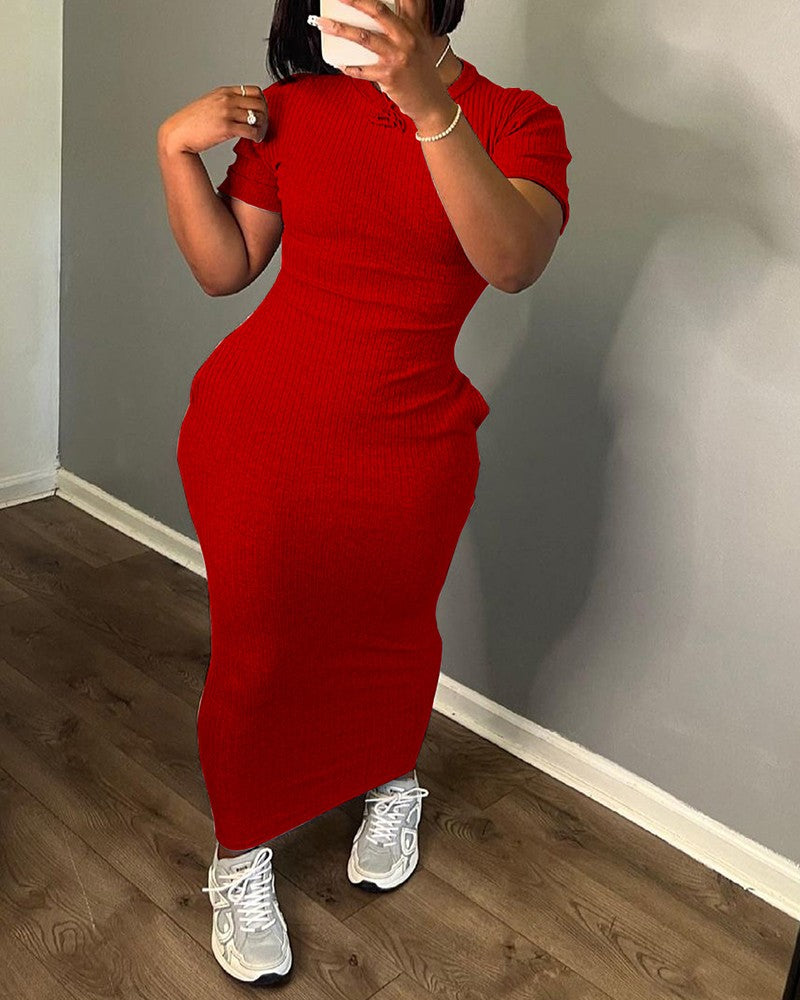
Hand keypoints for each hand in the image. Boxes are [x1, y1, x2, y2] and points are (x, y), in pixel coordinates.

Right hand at [157, 85, 268, 154]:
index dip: (262, 103)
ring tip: (259, 135)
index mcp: (224, 91)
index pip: (255, 91)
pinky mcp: (226, 127)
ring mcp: (226, 112)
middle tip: (263, 127)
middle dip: (265, 116)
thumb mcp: (210, 105)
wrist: (178, 134)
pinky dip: (257, 136)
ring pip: (258, 116)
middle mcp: (226, 99)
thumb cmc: (192, 123)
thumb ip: (225, 103)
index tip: (260, 114)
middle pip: (260, 103)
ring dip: (263, 127)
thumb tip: (241, 110)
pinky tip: (255, 141)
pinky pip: (251, 130)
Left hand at [311, 0, 450, 124]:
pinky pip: (362, 70)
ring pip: (363, 37)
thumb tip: (380, 10)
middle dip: (355, 1)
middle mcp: (406, 38)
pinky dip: (348, 67)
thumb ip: (405, 22)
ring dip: (340, 29)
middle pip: (378, 12)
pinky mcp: (389, 76)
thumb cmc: (422, 73)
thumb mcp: (419, 42)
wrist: (431, 103)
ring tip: (323, 24)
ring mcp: (397, 57)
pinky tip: (339, 63)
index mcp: (412, 26)